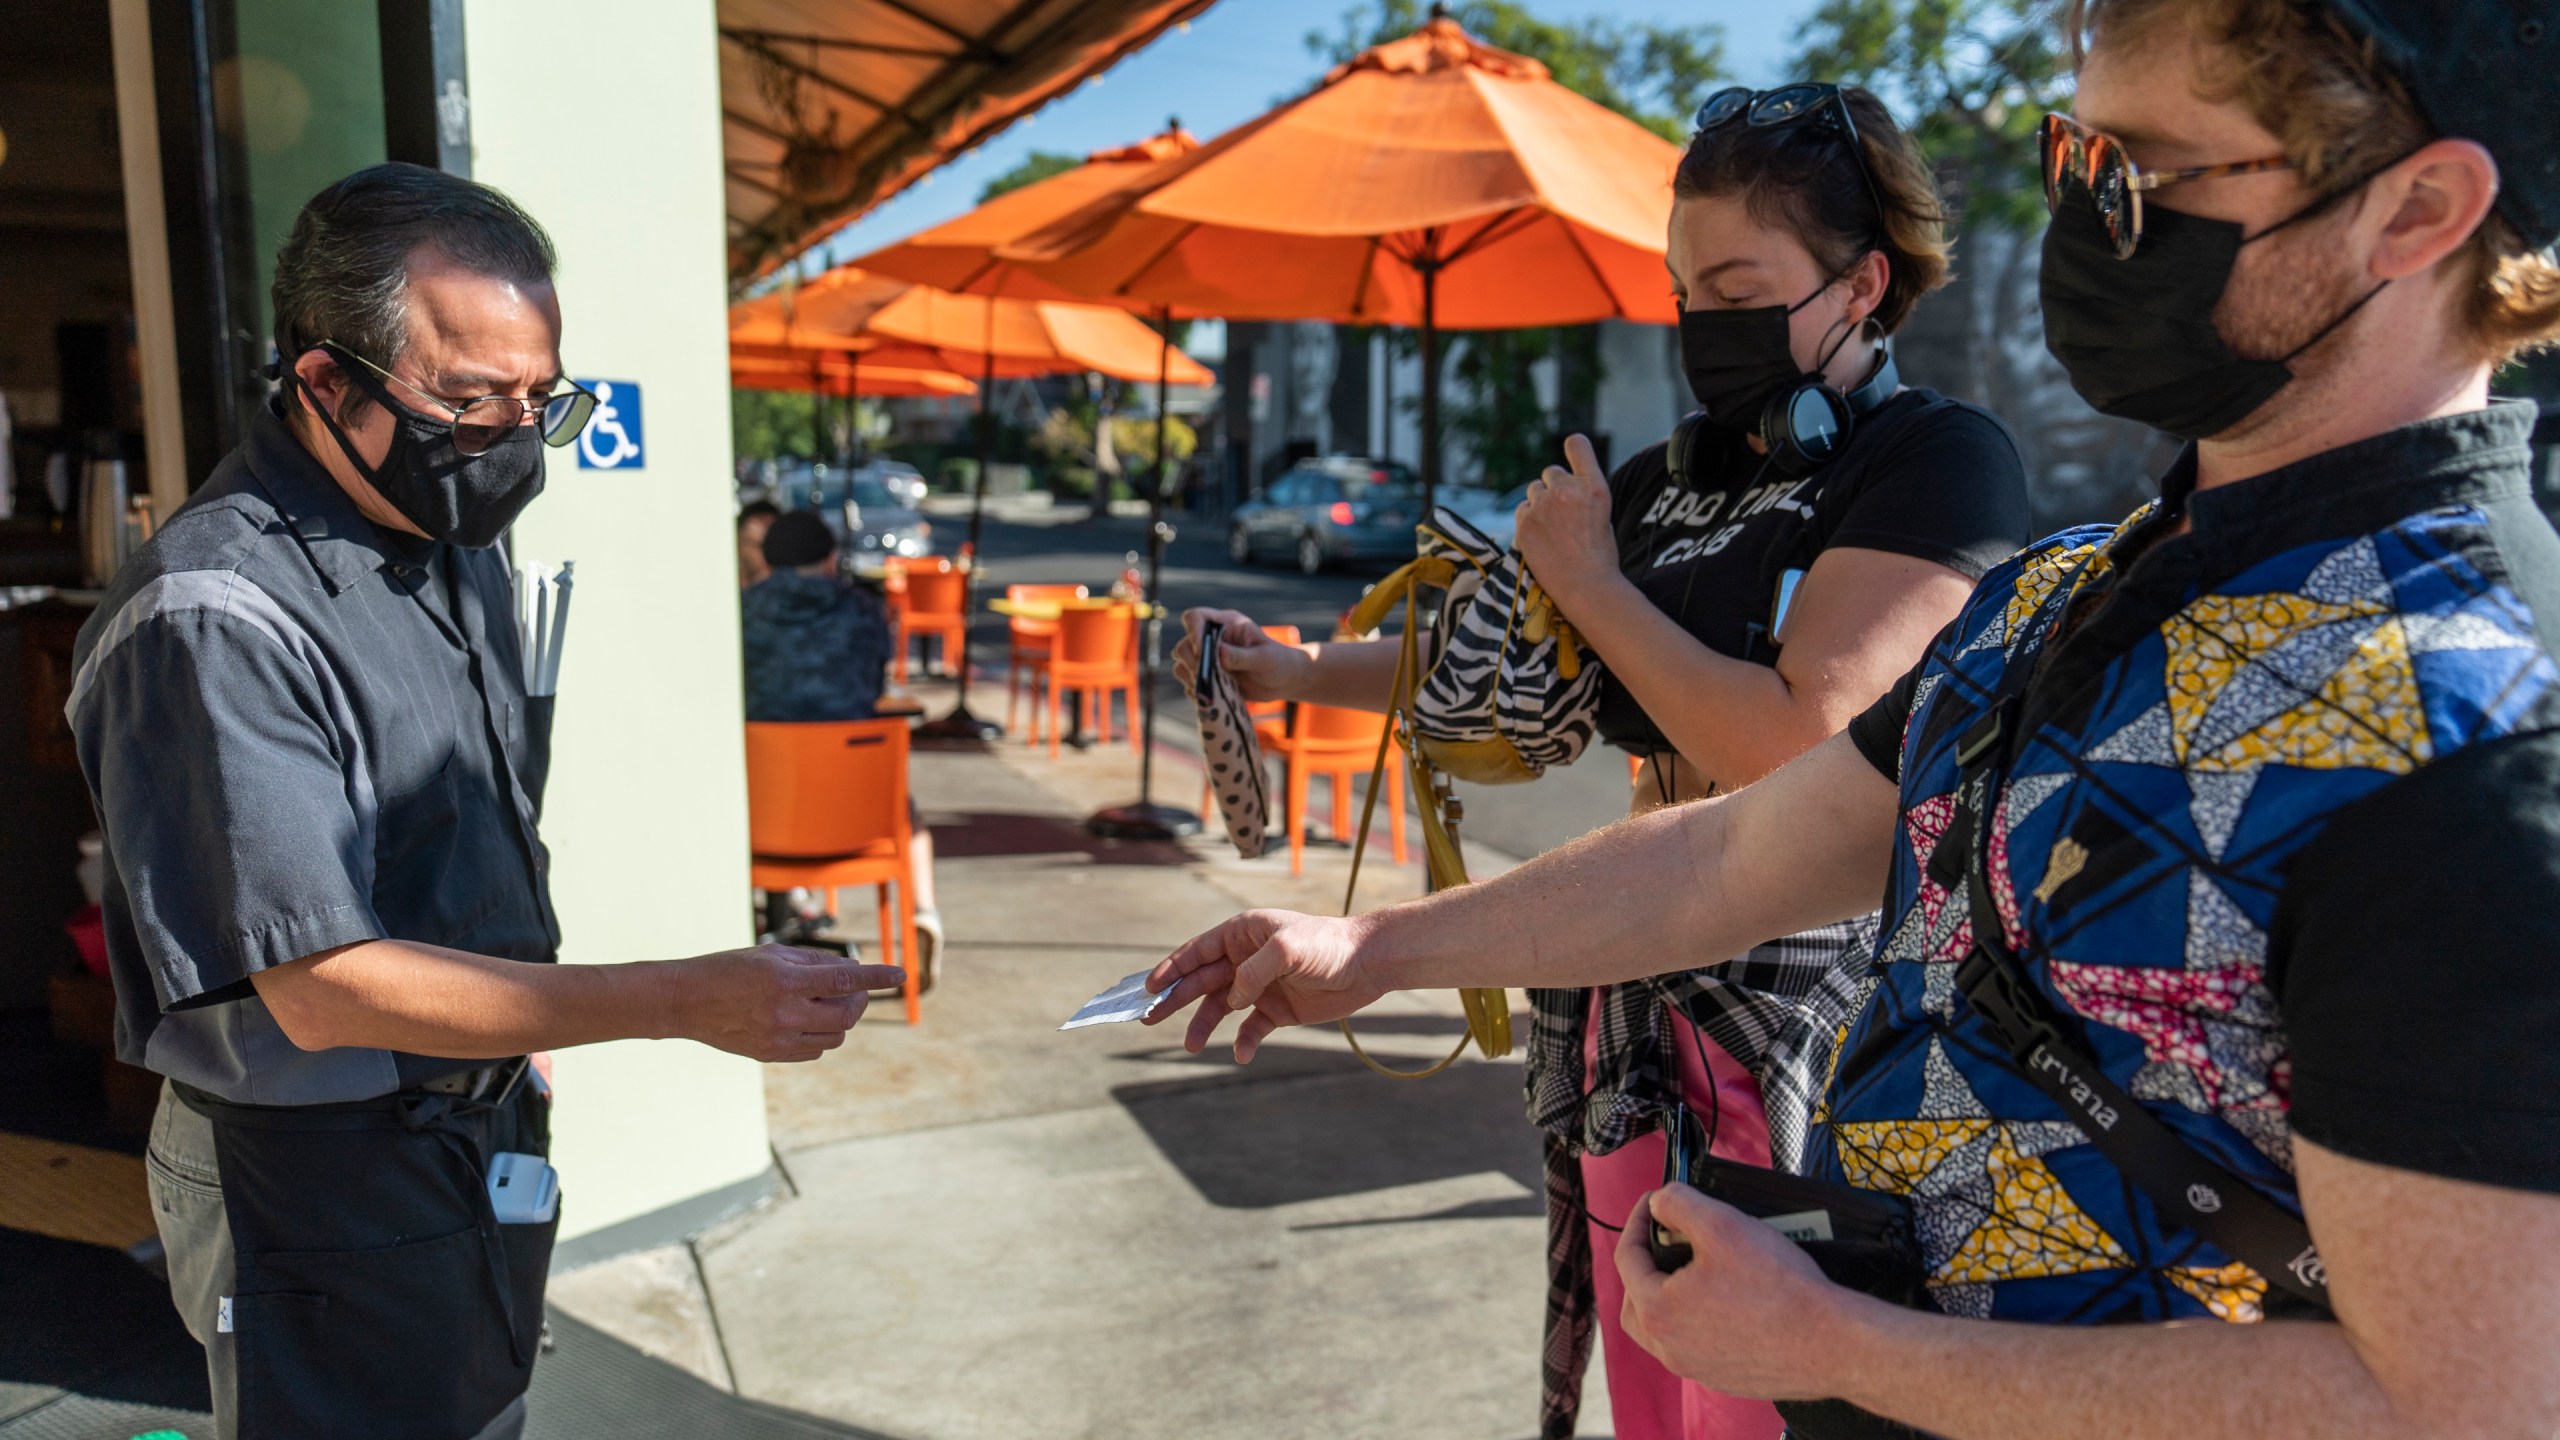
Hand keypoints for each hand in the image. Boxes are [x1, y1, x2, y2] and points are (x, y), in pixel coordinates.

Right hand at [672, 944, 903, 1062]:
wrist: (686, 1002)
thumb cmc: (729, 969)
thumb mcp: (771, 955)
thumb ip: (814, 962)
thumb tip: (852, 969)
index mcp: (785, 979)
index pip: (845, 978)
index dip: (878, 976)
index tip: (901, 975)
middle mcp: (784, 1011)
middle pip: (847, 1013)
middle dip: (859, 999)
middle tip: (853, 988)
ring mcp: (778, 1038)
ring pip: (835, 1036)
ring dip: (840, 1018)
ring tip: (823, 1002)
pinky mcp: (771, 1055)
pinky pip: (815, 1050)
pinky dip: (821, 1035)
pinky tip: (807, 1020)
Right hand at [1142, 909, 1386, 1061]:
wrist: (1368, 965)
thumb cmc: (1327, 945)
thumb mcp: (1286, 949)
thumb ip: (1252, 972)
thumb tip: (1231, 998)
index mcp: (1242, 934)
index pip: (1197, 952)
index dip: (1171, 969)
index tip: (1147, 988)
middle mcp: (1246, 959)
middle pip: (1201, 981)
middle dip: (1174, 999)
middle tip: (1149, 1018)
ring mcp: (1260, 985)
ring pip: (1221, 1007)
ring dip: (1203, 1025)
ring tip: (1191, 1045)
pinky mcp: (1278, 1009)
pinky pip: (1251, 1028)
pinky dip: (1244, 1042)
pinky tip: (1242, 1055)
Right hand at [1172, 608, 1309, 704]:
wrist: (1283, 680)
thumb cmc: (1278, 662)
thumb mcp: (1264, 658)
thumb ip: (1242, 656)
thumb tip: (1219, 654)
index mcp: (1226, 624)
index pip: (1196, 617)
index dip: (1193, 632)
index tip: (1202, 651)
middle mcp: (1213, 639)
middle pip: (1184, 644)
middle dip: (1193, 661)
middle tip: (1210, 675)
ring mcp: (1209, 659)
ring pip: (1183, 664)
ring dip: (1193, 678)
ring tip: (1213, 687)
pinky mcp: (1209, 677)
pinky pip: (1190, 683)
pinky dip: (1197, 691)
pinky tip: (1213, 696)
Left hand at [1512, 433, 1619, 609]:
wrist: (1586, 587)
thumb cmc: (1599, 555)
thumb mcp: (1603, 514)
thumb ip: (1583, 494)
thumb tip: (1562, 483)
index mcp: (1595, 487)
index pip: (1577, 445)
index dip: (1574, 446)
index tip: (1571, 448)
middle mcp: (1568, 491)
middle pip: (1551, 472)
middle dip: (1554, 486)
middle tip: (1562, 513)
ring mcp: (1543, 506)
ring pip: (1534, 490)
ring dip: (1540, 502)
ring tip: (1553, 529)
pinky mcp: (1524, 524)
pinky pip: (1522, 509)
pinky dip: (1528, 519)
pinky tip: (1541, 538)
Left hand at [1613, 1184, 1876, 1400]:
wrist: (1829, 1342)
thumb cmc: (1777, 1285)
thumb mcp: (1722, 1224)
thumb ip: (1679, 1204)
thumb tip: (1659, 1201)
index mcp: (1657, 1311)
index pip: (1627, 1257)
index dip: (1637, 1220)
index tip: (1655, 1201)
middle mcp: (1669, 1349)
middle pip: (1635, 1301)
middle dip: (1643, 1266)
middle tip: (1665, 1240)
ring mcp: (1696, 1369)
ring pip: (1662, 1331)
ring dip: (1666, 1297)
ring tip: (1690, 1271)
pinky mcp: (1724, 1379)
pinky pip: (1694, 1347)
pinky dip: (1695, 1322)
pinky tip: (1721, 1302)